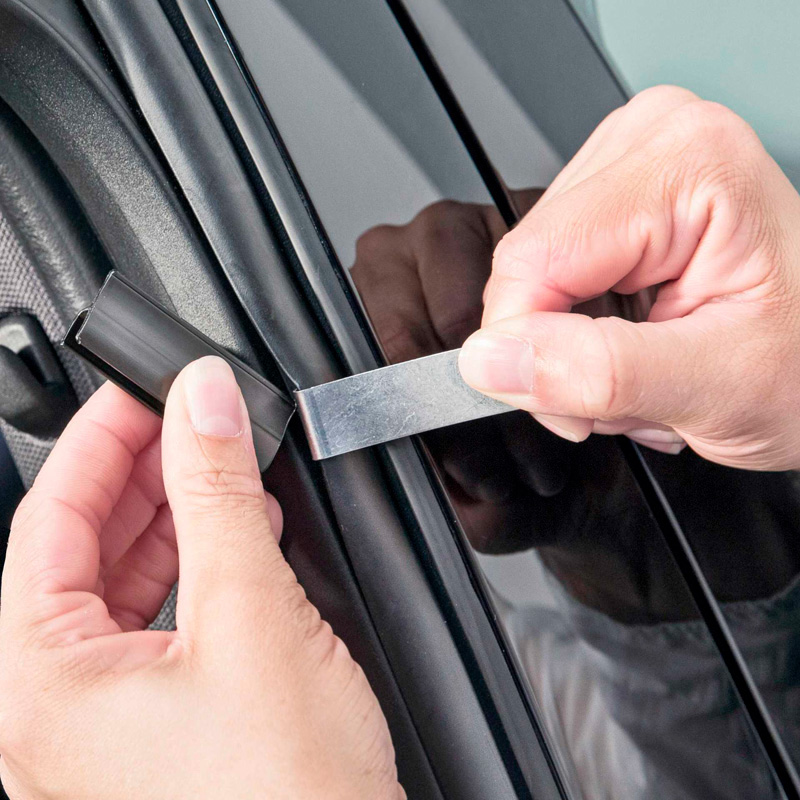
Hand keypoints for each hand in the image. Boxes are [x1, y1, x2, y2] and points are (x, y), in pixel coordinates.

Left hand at [0, 358, 402, 799]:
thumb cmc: (286, 798)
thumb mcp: (250, 616)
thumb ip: (219, 494)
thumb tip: (202, 402)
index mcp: (41, 690)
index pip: (47, 522)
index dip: (96, 442)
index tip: (137, 391)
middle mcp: (57, 712)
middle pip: (81, 551)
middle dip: (138, 473)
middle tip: (185, 417)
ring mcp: (106, 724)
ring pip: (121, 585)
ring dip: (173, 516)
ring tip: (218, 466)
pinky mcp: (158, 725)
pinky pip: (157, 622)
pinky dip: (195, 568)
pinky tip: (236, 536)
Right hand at [459, 85, 799, 470]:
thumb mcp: (716, 386)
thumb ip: (601, 371)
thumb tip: (493, 359)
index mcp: (686, 163)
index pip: (531, 261)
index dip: (527, 350)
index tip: (570, 407)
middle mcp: (652, 140)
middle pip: (527, 267)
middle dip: (559, 353)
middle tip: (629, 394)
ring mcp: (631, 162)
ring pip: (532, 278)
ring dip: (572, 348)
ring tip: (645, 368)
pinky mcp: (615, 194)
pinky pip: (550, 274)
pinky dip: (580, 330)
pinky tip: (635, 344)